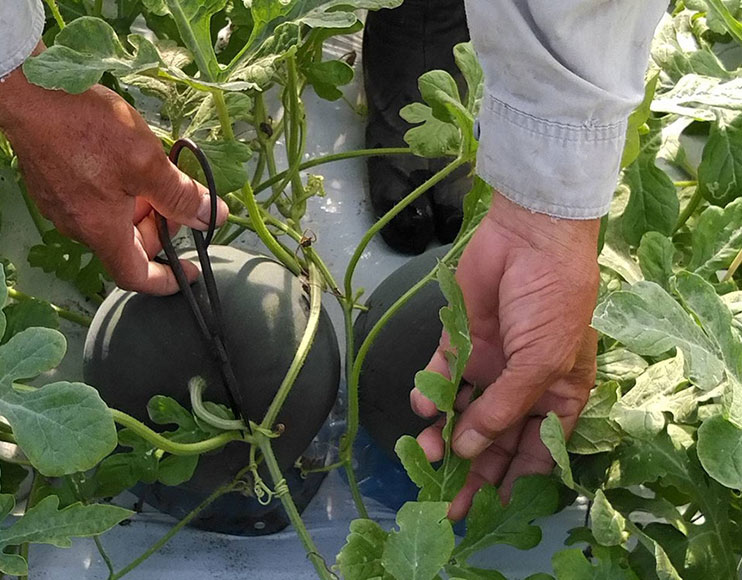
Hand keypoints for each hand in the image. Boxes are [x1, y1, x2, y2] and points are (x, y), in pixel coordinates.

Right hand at [0, 45, 227, 295]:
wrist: (27, 90)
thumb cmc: (87, 128)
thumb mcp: (147, 162)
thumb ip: (181, 195)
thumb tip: (212, 217)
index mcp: (100, 230)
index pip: (135, 276)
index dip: (166, 280)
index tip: (189, 271)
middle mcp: (75, 225)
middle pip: (124, 245)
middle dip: (157, 229)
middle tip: (179, 198)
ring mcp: (58, 203)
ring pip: (108, 220)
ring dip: (138, 208)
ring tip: (155, 174)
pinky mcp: (48, 182)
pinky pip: (90, 201)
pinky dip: (116, 193)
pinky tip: (126, 161)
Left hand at [410, 192, 598, 519]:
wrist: (528, 237)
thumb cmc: (552, 301)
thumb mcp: (542, 361)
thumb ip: (506, 408)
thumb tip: (473, 451)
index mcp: (556, 395)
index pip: (536, 449)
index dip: (516, 481)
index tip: (491, 512)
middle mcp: (521, 385)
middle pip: (494, 439)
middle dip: (472, 471)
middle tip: (444, 503)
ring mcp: (489, 364)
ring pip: (462, 412)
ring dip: (445, 435)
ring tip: (425, 452)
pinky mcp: (459, 342)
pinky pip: (440, 376)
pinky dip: (430, 393)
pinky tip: (422, 408)